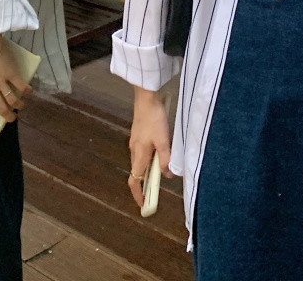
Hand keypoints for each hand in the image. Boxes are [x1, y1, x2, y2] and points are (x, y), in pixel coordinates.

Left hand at [0, 31, 31, 135]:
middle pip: (0, 108)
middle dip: (7, 117)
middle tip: (12, 119)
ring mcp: (2, 81)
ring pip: (12, 99)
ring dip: (18, 105)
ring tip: (21, 107)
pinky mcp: (12, 73)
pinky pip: (21, 85)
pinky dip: (26, 90)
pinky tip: (29, 92)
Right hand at [128, 87, 172, 207]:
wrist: (146, 99)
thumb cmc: (154, 120)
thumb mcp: (164, 141)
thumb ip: (165, 159)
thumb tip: (168, 175)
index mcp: (139, 155)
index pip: (134, 181)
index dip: (138, 194)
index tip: (144, 203)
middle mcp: (134, 151)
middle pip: (138, 172)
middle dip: (146, 183)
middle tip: (157, 189)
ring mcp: (136, 142)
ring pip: (141, 161)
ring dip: (150, 169)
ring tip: (163, 171)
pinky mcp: (139, 134)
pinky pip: (143, 152)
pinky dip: (150, 158)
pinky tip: (161, 152)